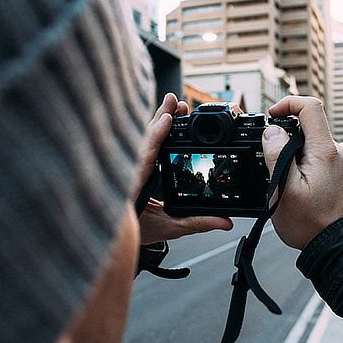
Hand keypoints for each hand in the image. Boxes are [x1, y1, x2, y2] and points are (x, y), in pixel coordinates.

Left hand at [135, 93, 232, 244]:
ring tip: (174, 107)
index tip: (166, 119)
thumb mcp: (170, 228)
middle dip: (160, 118)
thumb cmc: (139, 233)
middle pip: (142, 140)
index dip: (154, 136)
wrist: (118, 239)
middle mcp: (127, 173)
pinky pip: (142, 145)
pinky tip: (165, 121)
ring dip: (158, 121)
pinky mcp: (133, 166)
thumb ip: (197, 223)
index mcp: (131, 187)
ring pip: (141, 139)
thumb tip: (224, 221)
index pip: (143, 157)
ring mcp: (128, 168)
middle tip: (176, 102)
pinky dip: (154, 131)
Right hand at [261, 96, 342, 249]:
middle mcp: (335, 151)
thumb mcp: (284, 190)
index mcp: (324, 151)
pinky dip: (298, 162)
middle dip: (284, 136)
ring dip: (290, 153)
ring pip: (308, 142)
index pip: (310, 107)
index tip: (271, 116)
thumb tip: (272, 132)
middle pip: (307, 125)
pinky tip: (293, 184)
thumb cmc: (310, 223)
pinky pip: (313, 155)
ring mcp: (336, 161)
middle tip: (270, 161)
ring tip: (283, 180)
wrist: (334, 245)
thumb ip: (277, 155)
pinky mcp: (334, 171)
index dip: (288, 104)